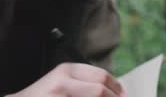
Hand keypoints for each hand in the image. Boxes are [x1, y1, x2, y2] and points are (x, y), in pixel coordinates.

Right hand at [7, 63, 125, 96]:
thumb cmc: (43, 96)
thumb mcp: (62, 82)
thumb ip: (84, 83)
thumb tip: (116, 92)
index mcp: (66, 70)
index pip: (101, 75)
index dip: (116, 86)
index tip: (123, 94)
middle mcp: (62, 82)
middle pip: (99, 90)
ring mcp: (58, 96)